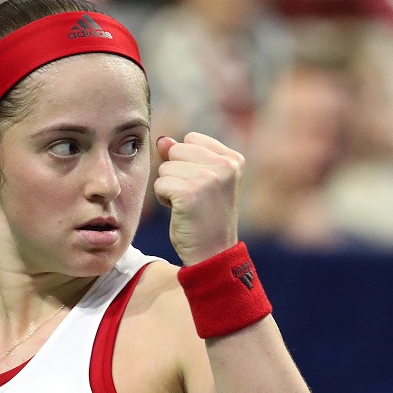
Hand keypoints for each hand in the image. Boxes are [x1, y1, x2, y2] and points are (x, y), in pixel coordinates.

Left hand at [154, 132, 242, 264]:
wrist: (213, 253)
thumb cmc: (206, 217)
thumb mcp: (201, 181)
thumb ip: (184, 156)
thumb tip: (163, 140)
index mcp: (233, 159)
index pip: (191, 139)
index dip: (186, 161)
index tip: (201, 185)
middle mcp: (225, 165)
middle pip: (175, 150)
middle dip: (176, 173)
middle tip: (194, 197)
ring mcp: (208, 178)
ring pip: (164, 167)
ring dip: (169, 187)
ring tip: (188, 205)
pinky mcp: (189, 193)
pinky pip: (159, 183)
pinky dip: (163, 199)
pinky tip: (180, 211)